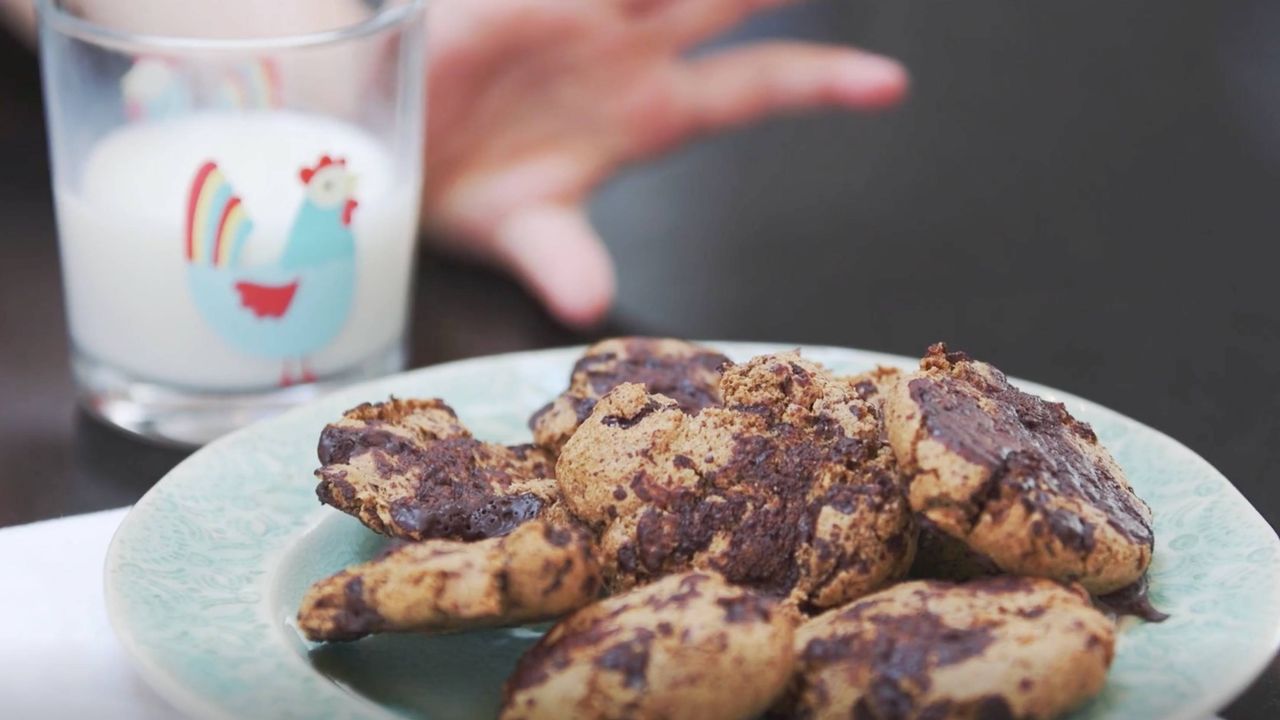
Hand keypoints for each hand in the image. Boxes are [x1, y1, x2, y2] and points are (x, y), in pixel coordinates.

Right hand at [424, 0, 907, 327]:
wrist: (383, 144)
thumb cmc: (465, 187)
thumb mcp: (520, 227)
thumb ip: (560, 256)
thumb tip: (585, 303)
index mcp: (650, 113)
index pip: (755, 87)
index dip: (821, 82)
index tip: (892, 84)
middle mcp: (631, 51)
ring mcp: (585, 11)